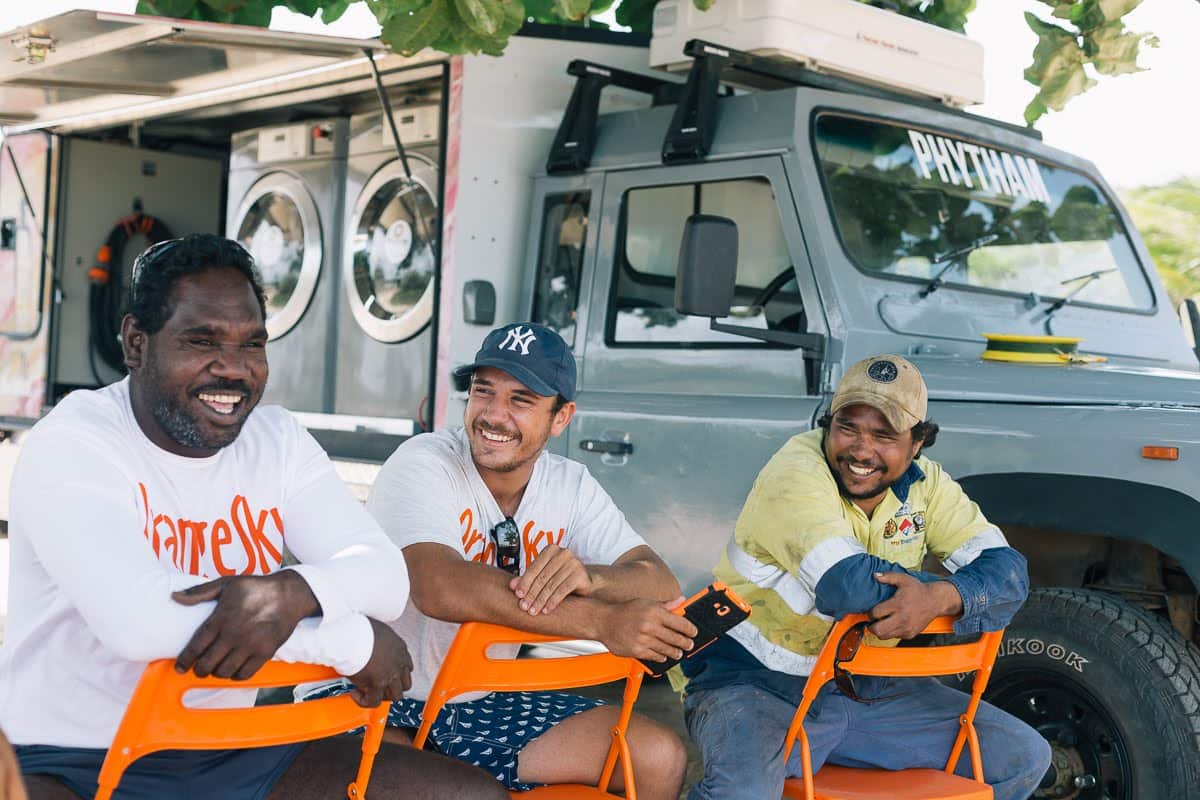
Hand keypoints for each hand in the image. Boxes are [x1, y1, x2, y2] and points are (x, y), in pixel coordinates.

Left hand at [172, 571, 317, 679]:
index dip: (184, 660)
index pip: (196, 646)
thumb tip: (175, 597)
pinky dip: (235, 675)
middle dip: (199, 670)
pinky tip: (233, 669)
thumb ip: (200, 592)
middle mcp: (234, 635)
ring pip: (224, 672)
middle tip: (198, 669)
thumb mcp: (227, 583)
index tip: (179, 667)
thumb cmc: (256, 587)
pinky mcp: (265, 653)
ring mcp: (250, 645)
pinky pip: (244, 674)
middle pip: (208, 664)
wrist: (289, 594)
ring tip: (216, 668)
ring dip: (217, 673)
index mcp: (221, 619)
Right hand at [347, 619, 412, 707]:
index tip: (387, 675)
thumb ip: (380, 640)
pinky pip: (374, 702)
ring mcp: (390, 675)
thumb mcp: (377, 630)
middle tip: (378, 686)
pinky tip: (355, 694)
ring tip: (367, 691)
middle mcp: (398, 663)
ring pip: (395, 696)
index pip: (407, 668)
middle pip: (405, 684)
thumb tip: (371, 643)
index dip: (397, 674)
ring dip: (381, 696)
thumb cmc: (359, 628)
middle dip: (392, 688)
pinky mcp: (377, 685)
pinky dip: (364, 701)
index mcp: (400, 648)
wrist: (350, 635)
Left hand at [509, 544, 595, 615]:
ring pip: (551, 584)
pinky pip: (563, 590)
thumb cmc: (561, 577)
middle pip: (542, 577)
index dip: (525, 582)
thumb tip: (511, 586)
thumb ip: (529, 579)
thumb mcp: (544, 576)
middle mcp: (563, 553)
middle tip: (524, 607)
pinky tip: (546, 610)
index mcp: (551, 549)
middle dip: (531, 593)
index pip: (534, 567)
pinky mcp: (580, 574)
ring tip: (534, 611)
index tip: (518, 595)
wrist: (585, 582)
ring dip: (541, 600)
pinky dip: (553, 601)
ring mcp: (573, 562)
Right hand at [595, 598, 697, 662]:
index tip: (694, 632)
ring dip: (675, 652)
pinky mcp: (637, 650)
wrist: (604, 621)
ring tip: (678, 653)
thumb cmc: (625, 611)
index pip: (680, 622)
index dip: (690, 629)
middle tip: (688, 645)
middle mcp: (650, 625)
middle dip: (685, 643)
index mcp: (655, 611)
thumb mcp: (646, 603)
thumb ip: (666, 605)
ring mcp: (644, 639)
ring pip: (666, 649)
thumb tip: (681, 601)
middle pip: (675, 638)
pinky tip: (664, 656)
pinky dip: (661, 657)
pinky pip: (654, 656)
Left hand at [867, 572, 962, 639]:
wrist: (935, 601)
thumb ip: (888, 576)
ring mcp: (906, 628)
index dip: (870, 612)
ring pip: (884, 636)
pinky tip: (892, 624)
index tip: (872, 610)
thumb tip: (875, 575)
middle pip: (878, 630)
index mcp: (898, 605)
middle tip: (873, 620)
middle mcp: (902, 618)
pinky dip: (890, 632)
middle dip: (871, 625)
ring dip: (879, 630)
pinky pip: (894, 637)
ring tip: (881, 623)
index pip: (875, 613)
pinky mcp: (910, 634)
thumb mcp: (903, 579)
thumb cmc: (918, 590)